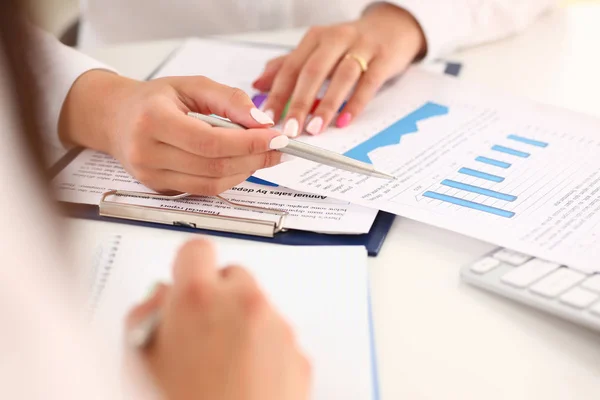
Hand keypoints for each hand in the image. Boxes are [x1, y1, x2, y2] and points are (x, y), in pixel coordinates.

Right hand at [60, 71, 286, 194]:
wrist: (115, 117)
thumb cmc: (154, 99)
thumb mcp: (192, 85)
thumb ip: (229, 99)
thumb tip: (263, 122)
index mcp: (153, 120)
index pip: (211, 141)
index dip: (249, 143)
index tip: (276, 137)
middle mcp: (147, 152)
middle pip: (214, 166)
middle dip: (254, 159)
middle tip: (277, 148)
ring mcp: (151, 176)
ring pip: (211, 184)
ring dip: (245, 172)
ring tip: (261, 155)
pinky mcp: (158, 189)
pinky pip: (202, 190)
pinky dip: (227, 179)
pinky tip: (239, 164)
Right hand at [126, 239, 310, 399]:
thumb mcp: (136, 364)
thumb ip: (146, 318)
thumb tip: (161, 300)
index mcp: (197, 299)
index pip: (196, 251)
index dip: (187, 267)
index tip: (185, 283)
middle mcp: (243, 304)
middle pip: (233, 275)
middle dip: (218, 296)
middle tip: (202, 332)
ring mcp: (277, 329)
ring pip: (258, 307)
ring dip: (242, 323)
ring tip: (223, 367)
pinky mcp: (300, 355)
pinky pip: (279, 337)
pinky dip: (265, 350)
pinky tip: (245, 382)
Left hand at [253, 3, 425, 136]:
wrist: (392, 27)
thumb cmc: (350, 44)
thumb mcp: (317, 50)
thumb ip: (288, 66)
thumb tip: (258, 84)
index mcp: (315, 38)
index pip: (291, 67)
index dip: (278, 94)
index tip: (268, 118)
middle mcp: (336, 39)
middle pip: (313, 71)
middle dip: (300, 103)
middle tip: (290, 129)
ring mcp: (362, 47)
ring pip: (341, 76)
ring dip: (327, 105)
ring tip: (315, 128)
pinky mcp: (384, 58)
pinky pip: (369, 83)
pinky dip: (356, 103)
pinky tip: (345, 121)